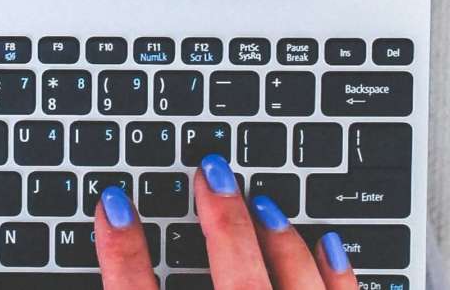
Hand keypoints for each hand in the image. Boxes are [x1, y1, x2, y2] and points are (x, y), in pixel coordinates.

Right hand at [96, 154, 362, 289]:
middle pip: (234, 279)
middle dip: (222, 219)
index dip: (120, 253)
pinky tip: (329, 244)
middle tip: (210, 170)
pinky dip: (337, 277)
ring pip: (293, 288)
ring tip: (264, 203)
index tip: (112, 206)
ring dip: (279, 241)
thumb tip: (127, 260)